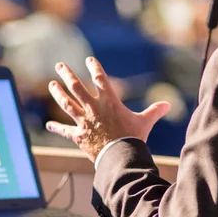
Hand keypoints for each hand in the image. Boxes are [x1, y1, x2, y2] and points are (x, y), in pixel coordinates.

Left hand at [46, 57, 170, 161]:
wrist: (120, 157)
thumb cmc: (133, 138)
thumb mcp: (145, 122)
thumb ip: (154, 111)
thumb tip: (168, 104)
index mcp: (109, 102)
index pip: (100, 79)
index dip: (95, 68)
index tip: (89, 59)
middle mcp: (93, 108)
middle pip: (76, 87)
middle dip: (67, 75)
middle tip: (60, 65)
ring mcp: (84, 121)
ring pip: (67, 103)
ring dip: (58, 93)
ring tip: (52, 84)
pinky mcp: (78, 135)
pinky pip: (65, 130)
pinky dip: (57, 127)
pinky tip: (49, 124)